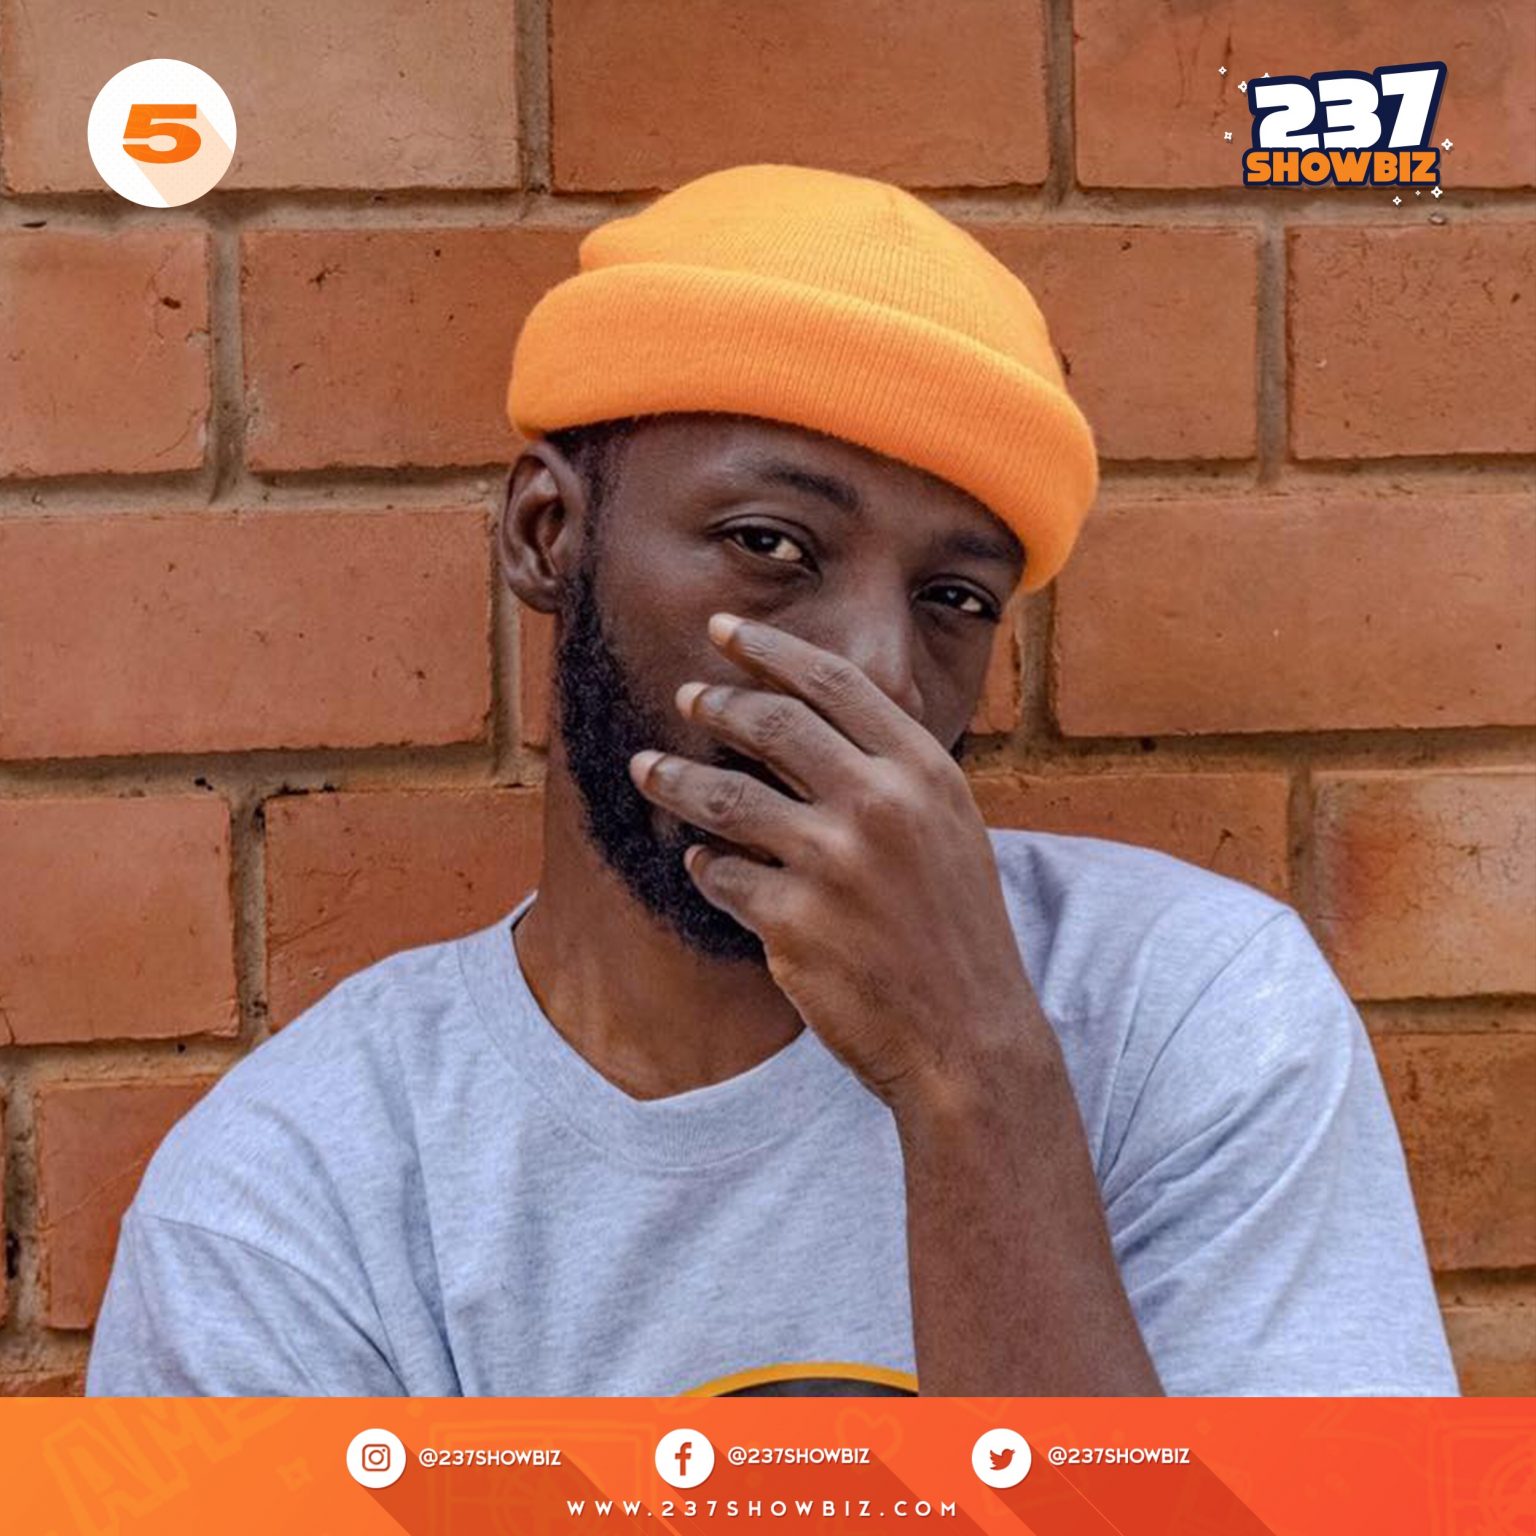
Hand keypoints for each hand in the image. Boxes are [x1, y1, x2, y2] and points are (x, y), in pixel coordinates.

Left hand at [627, 611, 1051, 1111]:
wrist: (969, 1035)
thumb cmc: (955, 928)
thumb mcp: (947, 828)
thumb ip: (891, 771)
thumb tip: (805, 718)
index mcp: (924, 772)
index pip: (833, 682)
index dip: (769, 648)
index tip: (724, 628)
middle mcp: (880, 806)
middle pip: (771, 724)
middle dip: (716, 701)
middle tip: (685, 694)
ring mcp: (833, 864)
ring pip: (725, 797)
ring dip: (675, 777)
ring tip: (648, 768)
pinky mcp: (792, 923)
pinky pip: (720, 876)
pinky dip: (705, 867)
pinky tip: (702, 864)